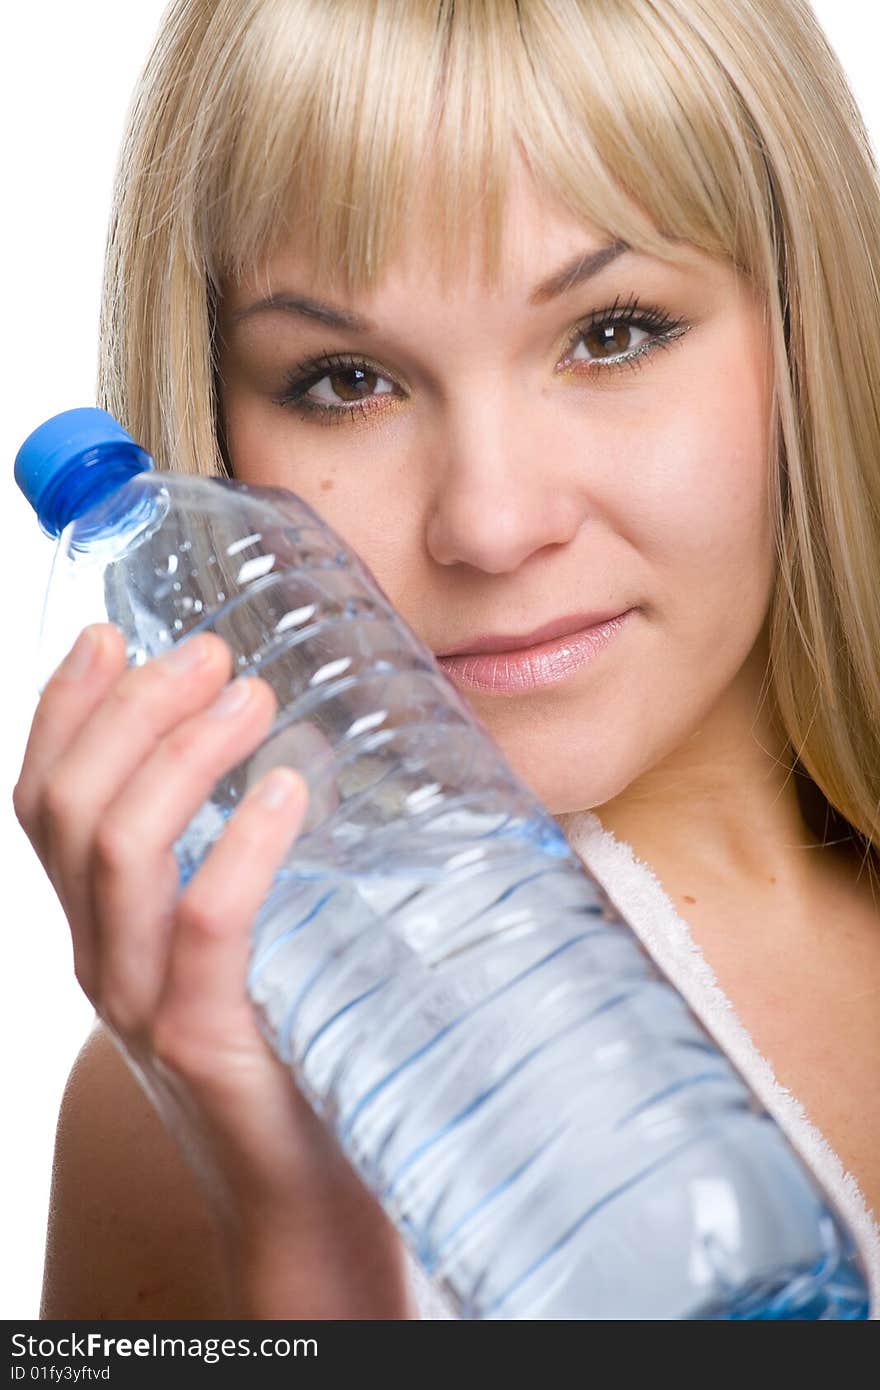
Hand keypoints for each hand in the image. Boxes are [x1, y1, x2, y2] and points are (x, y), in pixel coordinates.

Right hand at [13, 622, 413, 1315]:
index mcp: (99, 925)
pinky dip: (240, 845)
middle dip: (130, 710)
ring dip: (180, 755)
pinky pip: (202, 925)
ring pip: (119, 851)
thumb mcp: (240, 940)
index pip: (44, 801)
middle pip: (69, 808)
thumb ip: (233, 862)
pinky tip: (285, 791)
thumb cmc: (286, 1044)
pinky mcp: (202, 1041)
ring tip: (251, 696)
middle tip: (208, 651)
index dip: (62, 710)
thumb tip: (287, 749)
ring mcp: (140, 1003)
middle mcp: (98, 958)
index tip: (111, 634)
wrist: (302, 1190)